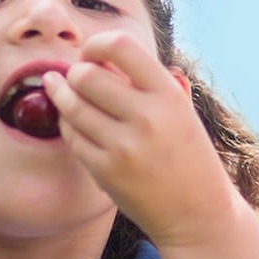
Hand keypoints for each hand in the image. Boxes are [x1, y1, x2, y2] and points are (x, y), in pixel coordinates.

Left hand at [42, 30, 240, 246]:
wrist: (198, 214)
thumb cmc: (188, 156)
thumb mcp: (181, 111)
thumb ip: (149, 82)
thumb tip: (102, 56)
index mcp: (169, 94)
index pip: (120, 45)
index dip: (95, 44)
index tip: (91, 53)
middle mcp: (147, 117)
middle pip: (85, 75)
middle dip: (73, 73)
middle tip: (75, 78)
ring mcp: (125, 146)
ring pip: (71, 106)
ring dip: (60, 96)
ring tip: (61, 93)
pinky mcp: (107, 171)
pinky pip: (72, 136)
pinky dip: (67, 125)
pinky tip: (72, 122)